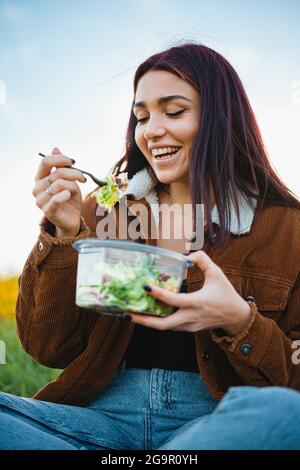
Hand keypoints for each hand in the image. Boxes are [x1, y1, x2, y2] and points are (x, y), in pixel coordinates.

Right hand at [32, 147, 85, 237]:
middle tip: (83, 179)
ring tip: (76, 192)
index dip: (60, 159)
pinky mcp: (48, 211)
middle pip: (57, 173)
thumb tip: (55, 149)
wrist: (72, 218)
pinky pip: (57, 198)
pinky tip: (70, 196)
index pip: (45, 161)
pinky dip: (67, 195)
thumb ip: (61, 166)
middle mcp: (37, 188)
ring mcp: (40, 200)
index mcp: (40, 178)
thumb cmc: (69, 198)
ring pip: (60, 184)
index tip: (72, 162)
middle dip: (74, 174)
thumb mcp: (67, 179)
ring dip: (73, 186)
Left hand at [124, 250, 250, 335]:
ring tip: (130, 313)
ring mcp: (188, 326)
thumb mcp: (217, 274)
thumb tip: (188, 254)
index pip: (174, 300)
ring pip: (163, 328)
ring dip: (147, 322)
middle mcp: (190, 318)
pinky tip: (146, 313)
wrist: (236, 318)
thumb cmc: (226, 295)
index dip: (158, 294)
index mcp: (197, 303)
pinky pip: (169, 326)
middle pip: (162, 325)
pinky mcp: (187, 329)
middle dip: (142, 320)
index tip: (145, 286)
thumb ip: (203, 260)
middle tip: (125, 312)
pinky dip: (156, 321)